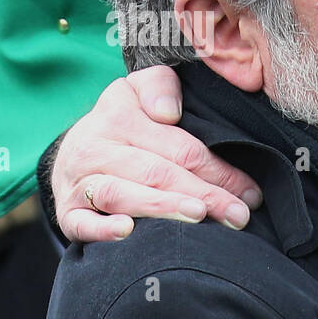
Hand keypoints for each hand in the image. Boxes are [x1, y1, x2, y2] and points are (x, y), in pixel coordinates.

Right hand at [52, 67, 262, 241]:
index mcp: (119, 113)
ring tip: (198, 216)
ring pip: (121, 193)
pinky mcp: (67, 211)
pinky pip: (80, 222)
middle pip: (157, 171)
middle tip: (238, 215)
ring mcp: (79, 180)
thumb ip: (161, 87)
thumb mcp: (140, 91)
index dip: (217, 169)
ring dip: (162, 206)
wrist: (75, 152)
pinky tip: (128, 231)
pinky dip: (102, 229)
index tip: (250, 192)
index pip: (179, 146)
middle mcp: (95, 145)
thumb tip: (168, 113)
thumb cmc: (126, 125)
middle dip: (204, 194)